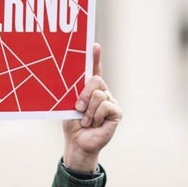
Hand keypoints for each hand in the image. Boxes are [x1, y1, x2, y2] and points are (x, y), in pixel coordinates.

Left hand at [62, 43, 121, 172]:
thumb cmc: (72, 123)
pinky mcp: (117, 112)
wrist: (77, 141)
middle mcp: (102, 91)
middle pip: (96, 80)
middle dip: (84, 94)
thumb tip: (71, 78)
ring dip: (88, 110)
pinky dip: (95, 116)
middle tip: (77, 108)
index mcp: (90, 88)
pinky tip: (94, 124)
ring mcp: (111, 101)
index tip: (94, 45)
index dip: (95, 56)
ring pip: (99, 95)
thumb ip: (75, 92)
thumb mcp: (70, 104)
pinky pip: (105, 106)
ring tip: (85, 121)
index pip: (94, 69)